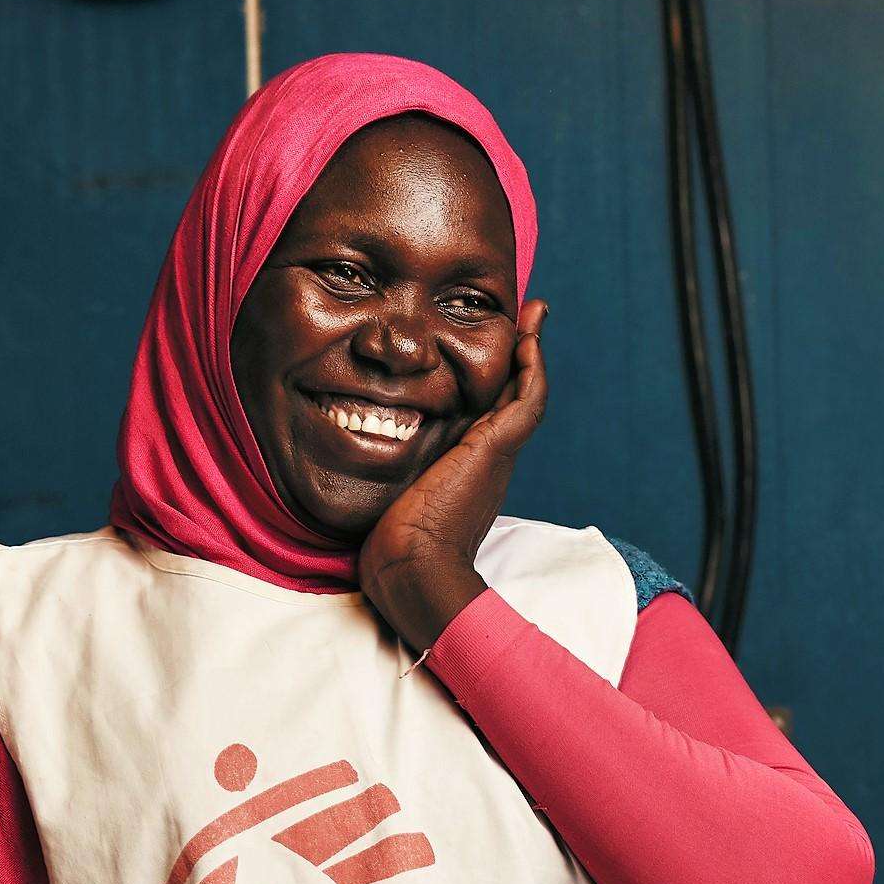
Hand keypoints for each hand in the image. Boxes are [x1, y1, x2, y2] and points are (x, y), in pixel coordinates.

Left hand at [358, 298, 547, 650]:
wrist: (414, 571)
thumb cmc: (393, 547)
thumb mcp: (388, 494)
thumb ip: (383, 471)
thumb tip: (351, 451)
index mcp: (466, 468)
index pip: (483, 414)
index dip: (489, 381)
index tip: (486, 350)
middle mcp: (488, 459)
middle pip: (511, 398)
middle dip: (518, 358)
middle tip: (523, 319)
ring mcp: (496, 454)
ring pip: (525, 392)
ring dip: (531, 350)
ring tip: (532, 313)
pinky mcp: (495, 448)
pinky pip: (527, 397)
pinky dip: (532, 364)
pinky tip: (527, 333)